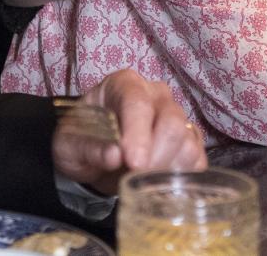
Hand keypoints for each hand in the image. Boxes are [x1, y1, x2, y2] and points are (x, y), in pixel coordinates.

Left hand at [52, 70, 205, 193]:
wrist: (93, 154)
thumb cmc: (81, 140)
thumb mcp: (69, 145)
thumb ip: (88, 148)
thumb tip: (114, 156)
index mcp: (124, 84)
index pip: (137, 103)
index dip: (138, 134)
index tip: (133, 163)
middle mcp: (155, 95)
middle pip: (171, 122)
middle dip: (154, 157)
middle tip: (132, 179)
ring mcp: (176, 116)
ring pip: (187, 142)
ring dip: (165, 170)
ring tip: (139, 179)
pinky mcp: (189, 140)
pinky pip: (197, 160)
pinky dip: (180, 177)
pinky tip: (158, 181)